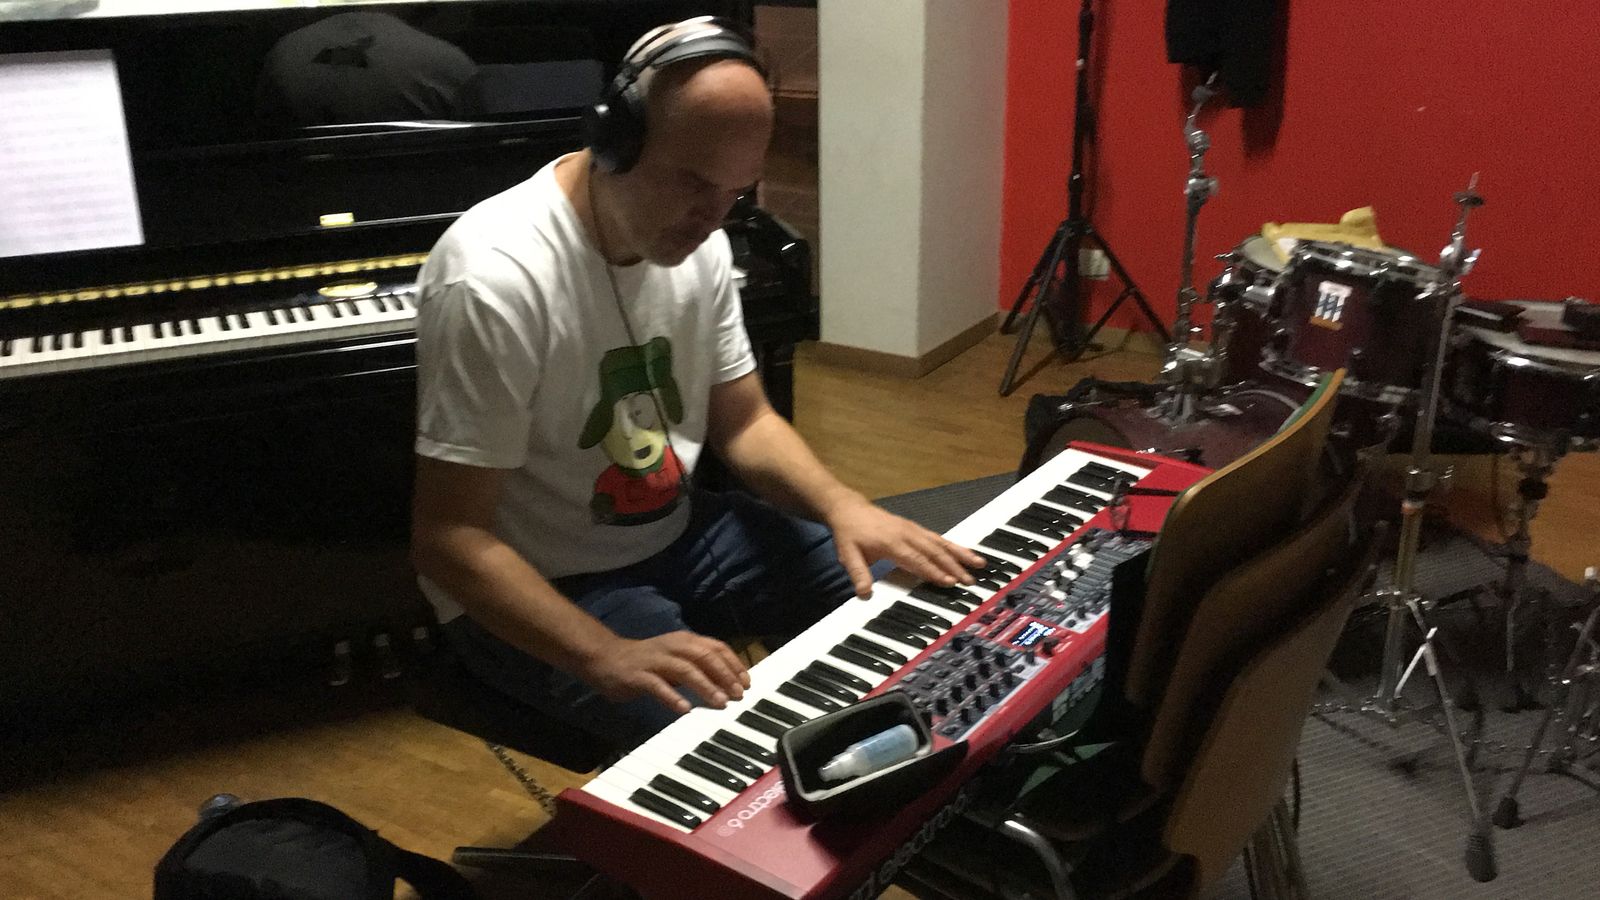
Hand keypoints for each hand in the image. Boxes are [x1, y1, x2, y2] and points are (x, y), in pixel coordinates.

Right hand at [578, 631, 750, 714]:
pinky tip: (684, 709)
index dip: (733, 664)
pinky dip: (672, 697)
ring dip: (705, 686)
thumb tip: (728, 683)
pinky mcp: (638, 675)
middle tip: (739, 694)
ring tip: (720, 702)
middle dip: (725, 675)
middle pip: (704, 656)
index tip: (747, 682)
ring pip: (685, 670)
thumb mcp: (676, 658)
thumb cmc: (647, 661)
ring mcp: (655, 660)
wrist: (606, 657)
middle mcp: (672, 646)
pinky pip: (657, 686)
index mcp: (684, 640)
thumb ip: (698, 667)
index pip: (715, 647)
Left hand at [824, 496, 987, 597]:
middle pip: (934, 551)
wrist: (849, 509)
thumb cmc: (850, 533)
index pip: (916, 559)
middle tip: (969, 580)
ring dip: (960, 554)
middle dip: (953, 566)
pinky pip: (938, 538)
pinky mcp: (916, 528)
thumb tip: (864, 593)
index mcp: (891, 542)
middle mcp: (906, 534)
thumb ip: (858, 574)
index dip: (932, 571)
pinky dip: (954, 546)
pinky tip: (966, 553)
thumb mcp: (847, 554)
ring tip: (979, 564)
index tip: (948, 581)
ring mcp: (913, 530)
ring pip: (941, 542)